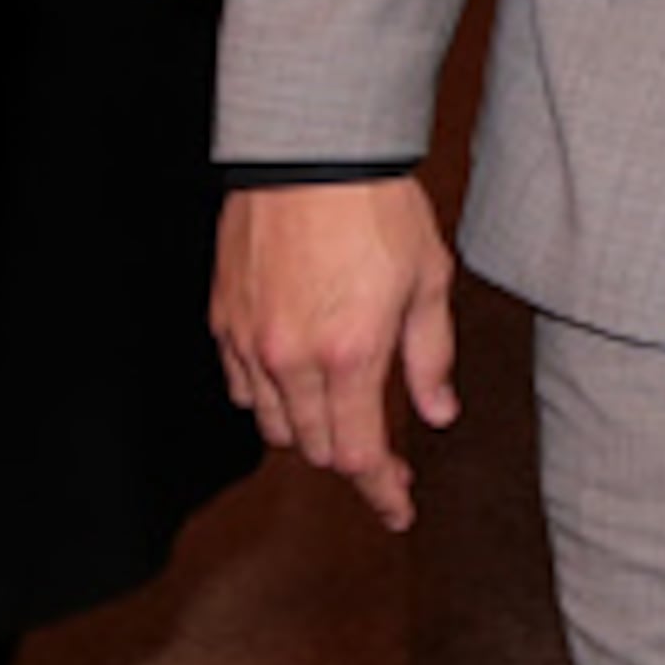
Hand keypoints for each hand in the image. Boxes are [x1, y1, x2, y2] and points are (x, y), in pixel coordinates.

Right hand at [213, 179, 460, 531]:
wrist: (314, 156)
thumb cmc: (379, 211)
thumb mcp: (429, 281)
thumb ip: (430, 358)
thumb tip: (438, 414)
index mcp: (350, 353)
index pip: (360, 455)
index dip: (381, 491)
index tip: (399, 508)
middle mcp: (292, 359)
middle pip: (318, 447)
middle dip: (355, 460)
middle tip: (388, 459)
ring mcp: (252, 343)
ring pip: (277, 425)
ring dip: (314, 432)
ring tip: (348, 415)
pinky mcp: (225, 323)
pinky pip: (245, 389)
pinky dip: (273, 400)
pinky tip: (301, 383)